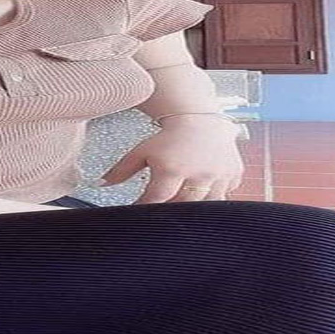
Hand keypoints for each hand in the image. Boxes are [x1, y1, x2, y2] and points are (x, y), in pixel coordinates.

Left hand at [99, 118, 244, 202]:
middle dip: (172, 213)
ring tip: (184, 206)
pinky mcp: (234, 174)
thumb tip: (100, 184)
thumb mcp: (142, 151)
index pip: (157, 201)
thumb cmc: (168, 137)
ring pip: (207, 207)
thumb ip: (122, 169)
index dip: (147, 210)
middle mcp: (198, 173)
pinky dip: (214, 200)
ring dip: (195, 210)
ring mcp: (219, 175)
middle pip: (184, 208)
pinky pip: (225, 196)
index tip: (140, 216)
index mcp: (172, 168)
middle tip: (163, 212)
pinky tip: (205, 197)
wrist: (199, 118)